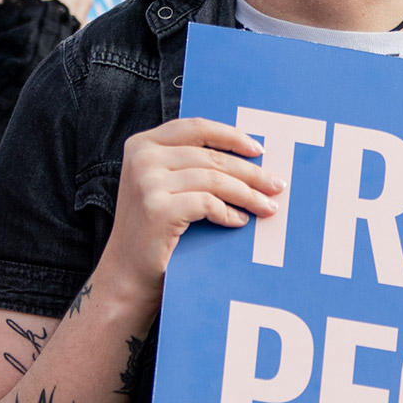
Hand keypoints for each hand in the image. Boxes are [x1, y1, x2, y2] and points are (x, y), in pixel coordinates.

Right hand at [99, 117, 285, 321]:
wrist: (126, 275)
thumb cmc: (153, 232)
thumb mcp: (164, 187)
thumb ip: (190, 165)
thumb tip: (248, 158)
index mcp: (142, 145)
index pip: (196, 128)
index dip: (232, 136)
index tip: (259, 151)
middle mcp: (142, 158)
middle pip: (211, 156)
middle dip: (250, 173)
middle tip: (277, 186)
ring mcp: (147, 182)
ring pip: (215, 179)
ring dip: (247, 195)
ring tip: (267, 207)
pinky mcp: (157, 208)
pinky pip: (208, 203)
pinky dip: (229, 212)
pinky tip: (239, 221)